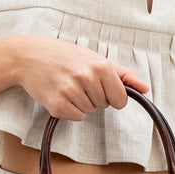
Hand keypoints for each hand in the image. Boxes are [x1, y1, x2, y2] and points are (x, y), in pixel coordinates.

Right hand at [10, 35, 148, 120]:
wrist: (29, 56)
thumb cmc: (65, 56)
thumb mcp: (95, 58)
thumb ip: (123, 75)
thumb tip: (145, 89)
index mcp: (101, 66)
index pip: (121, 100)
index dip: (111, 96)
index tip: (98, 85)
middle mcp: (87, 78)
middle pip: (104, 106)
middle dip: (93, 97)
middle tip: (77, 81)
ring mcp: (71, 91)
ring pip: (89, 112)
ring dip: (80, 103)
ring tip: (66, 85)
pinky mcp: (57, 105)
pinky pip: (76, 117)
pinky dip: (69, 110)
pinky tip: (59, 94)